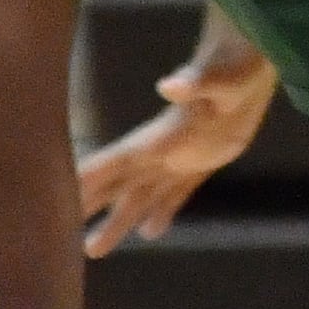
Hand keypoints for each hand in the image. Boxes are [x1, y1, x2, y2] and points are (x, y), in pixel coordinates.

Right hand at [75, 24, 278, 256]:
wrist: (254, 59)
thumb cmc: (234, 67)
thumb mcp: (218, 79)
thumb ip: (193, 83)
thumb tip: (171, 84)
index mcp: (157, 135)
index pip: (111, 163)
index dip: (84, 182)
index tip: (54, 203)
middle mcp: (160, 149)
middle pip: (116, 184)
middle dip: (87, 208)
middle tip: (57, 239)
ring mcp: (180, 156)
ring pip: (142, 195)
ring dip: (119, 221)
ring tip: (92, 249)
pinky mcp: (204, 160)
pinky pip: (178, 192)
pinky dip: (164, 211)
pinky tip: (151, 231)